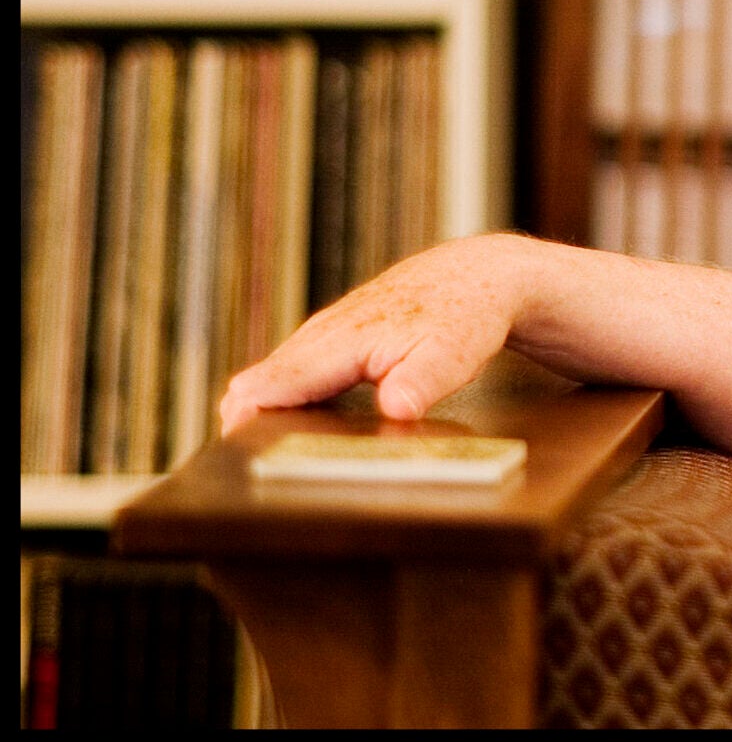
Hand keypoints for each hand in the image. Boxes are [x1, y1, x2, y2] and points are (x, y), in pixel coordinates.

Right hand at [218, 233, 536, 435]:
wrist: (477, 275)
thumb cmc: (466, 315)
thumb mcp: (456, 353)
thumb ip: (422, 382)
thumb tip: (395, 410)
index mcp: (343, 340)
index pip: (272, 383)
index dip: (244, 422)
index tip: (235, 459)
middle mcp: (323, 335)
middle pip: (258, 384)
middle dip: (242, 426)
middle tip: (244, 476)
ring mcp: (325, 334)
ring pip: (272, 377)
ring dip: (258, 414)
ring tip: (257, 463)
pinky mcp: (334, 340)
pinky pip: (293, 373)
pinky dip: (282, 401)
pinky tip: (286, 431)